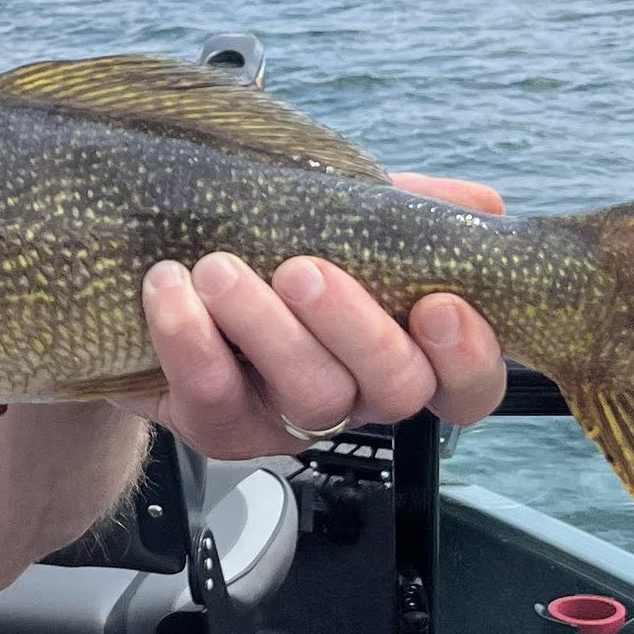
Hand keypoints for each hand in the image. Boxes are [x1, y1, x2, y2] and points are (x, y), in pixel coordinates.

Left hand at [130, 170, 507, 460]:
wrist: (154, 276)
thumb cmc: (268, 248)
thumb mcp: (345, 217)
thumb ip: (410, 211)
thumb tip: (479, 206)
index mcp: (403, 349)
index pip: (467, 384)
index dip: (467, 357)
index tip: (438, 305)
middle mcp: (358, 394)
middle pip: (395, 390)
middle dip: (357, 328)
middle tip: (304, 271)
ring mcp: (290, 419)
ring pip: (308, 396)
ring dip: (266, 327)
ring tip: (219, 269)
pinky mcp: (220, 428)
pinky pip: (214, 399)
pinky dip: (191, 341)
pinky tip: (170, 288)